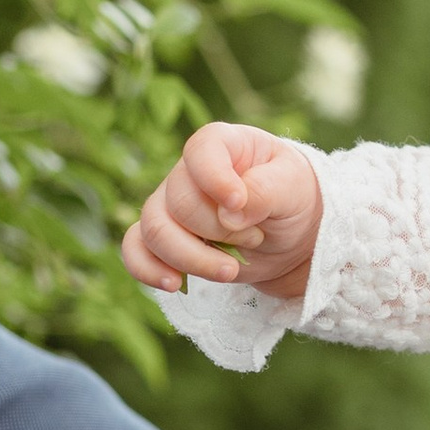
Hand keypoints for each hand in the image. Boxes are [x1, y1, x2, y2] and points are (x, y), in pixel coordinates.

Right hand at [123, 121, 322, 303]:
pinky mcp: (166, 240)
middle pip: (179, 202)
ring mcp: (171, 206)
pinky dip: (148, 270)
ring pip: (154, 231)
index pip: (200, 151)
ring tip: (230, 271)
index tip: (238, 204)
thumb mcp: (294, 189)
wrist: (294, 238)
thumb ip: (265, 192)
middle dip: (218, 231)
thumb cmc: (294, 199)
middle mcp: (189, 172)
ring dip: (192, 258)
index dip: (214, 179)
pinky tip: (174, 284)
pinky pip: (135, 251)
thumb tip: (230, 213)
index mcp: (223, 145)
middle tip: (255, 237)